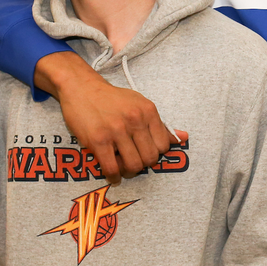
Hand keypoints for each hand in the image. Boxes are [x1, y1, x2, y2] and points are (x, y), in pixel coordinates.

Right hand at [34, 52, 174, 184]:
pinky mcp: (98, 140)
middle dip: (143, 164)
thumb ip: (161, 124)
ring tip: (123, 167)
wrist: (82, 88)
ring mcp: (116, 131)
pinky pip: (111, 168)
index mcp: (148, 111)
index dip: (156, 153)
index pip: (164, 145)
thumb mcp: (140, 104)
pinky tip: (112, 175)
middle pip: (150, 158)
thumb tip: (184, 137)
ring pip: (133, 166)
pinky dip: (114, 177)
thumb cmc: (113, 99)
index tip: (146, 152)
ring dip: (129, 172)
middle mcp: (135, 120)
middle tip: (134, 162)